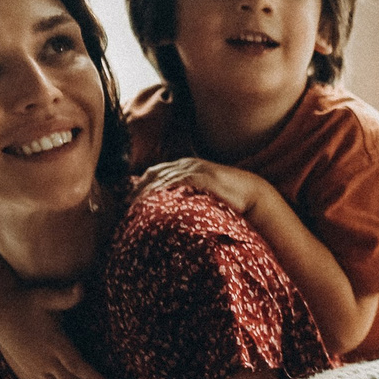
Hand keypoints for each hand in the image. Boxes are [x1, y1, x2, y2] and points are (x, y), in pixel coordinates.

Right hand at [0, 293, 112, 378]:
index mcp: (53, 342)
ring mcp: (37, 368)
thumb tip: (81, 287)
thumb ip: (65, 296)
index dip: (91, 376)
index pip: (75, 365)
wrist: (1, 312)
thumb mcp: (46, 296)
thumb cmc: (29, 302)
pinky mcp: (31, 371)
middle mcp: (45, 359)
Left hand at [136, 158, 266, 218]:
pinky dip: (166, 191)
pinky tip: (156, 202)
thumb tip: (166, 213)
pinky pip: (180, 182)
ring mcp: (195, 169)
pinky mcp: (204, 177)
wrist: (251, 193)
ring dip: (148, 193)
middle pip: (154, 175)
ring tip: (136, 209)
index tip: (127, 202)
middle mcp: (186, 164)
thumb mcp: (199, 194)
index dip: (138, 187)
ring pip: (163, 178)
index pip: (153, 173)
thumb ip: (183, 197)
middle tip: (126, 208)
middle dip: (138, 191)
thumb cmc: (225, 198)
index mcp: (183, 166)